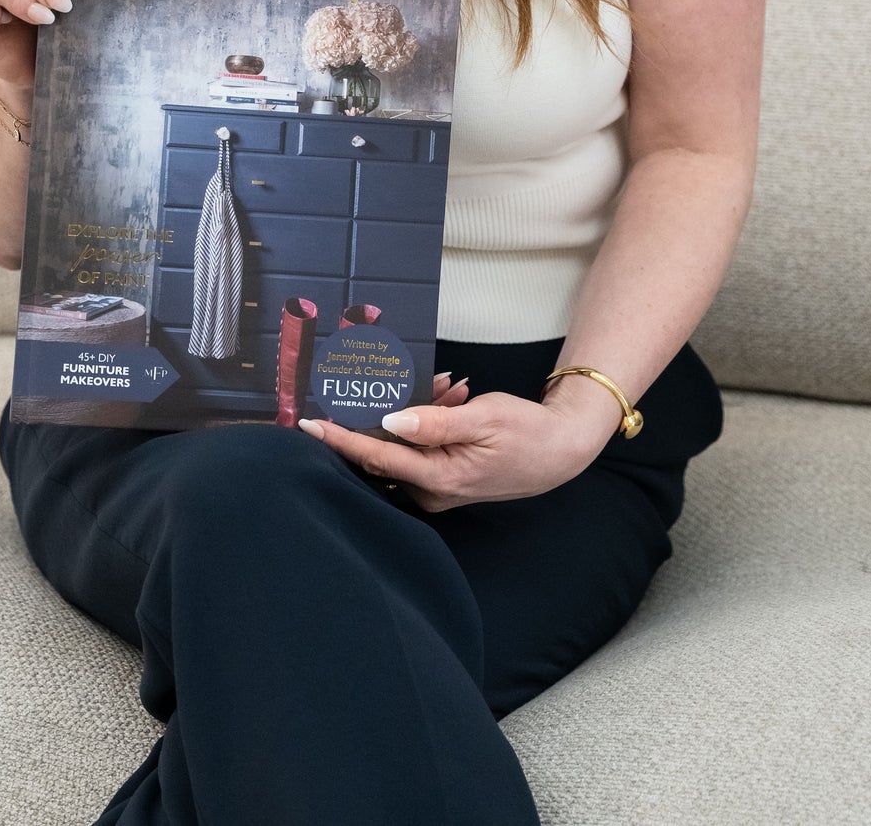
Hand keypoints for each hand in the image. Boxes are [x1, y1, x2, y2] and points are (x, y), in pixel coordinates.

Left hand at [299, 381, 604, 511]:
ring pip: (405, 445)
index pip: (377, 457)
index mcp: (440, 477)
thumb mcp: (485, 417)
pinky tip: (452, 397)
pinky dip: (429, 420)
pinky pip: (421, 448)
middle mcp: (433, 489)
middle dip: (387, 410)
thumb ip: (436, 421)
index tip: (308, 424)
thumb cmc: (528, 432)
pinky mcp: (447, 478)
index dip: (340, 439)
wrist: (562, 450)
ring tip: (452, 386)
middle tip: (411, 380)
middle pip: (385, 451)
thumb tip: (391, 422)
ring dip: (417, 410)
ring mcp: (440, 487)